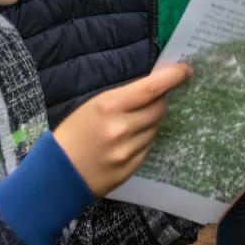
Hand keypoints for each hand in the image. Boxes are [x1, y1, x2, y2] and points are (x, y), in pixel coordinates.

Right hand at [53, 62, 191, 194]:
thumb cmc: (72, 131)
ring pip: (155, 128)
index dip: (174, 77)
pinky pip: (148, 147)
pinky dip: (144, 139)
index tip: (186, 70)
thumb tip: (153, 88)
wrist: (57, 173)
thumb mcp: (93, 104)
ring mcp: (128, 151)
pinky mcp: (131, 169)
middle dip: (160, 100)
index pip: (152, 88)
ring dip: (151, 120)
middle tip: (153, 97)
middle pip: (159, 108)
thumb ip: (123, 96)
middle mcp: (123, 128)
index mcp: (110, 105)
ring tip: (133, 120)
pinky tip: (128, 139)